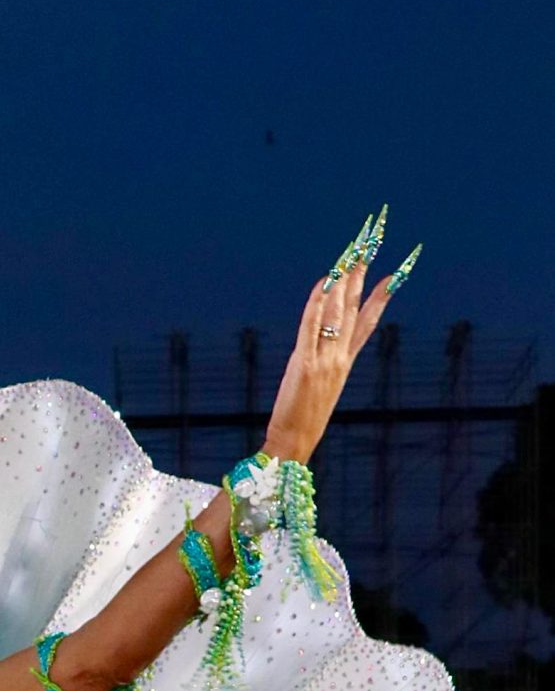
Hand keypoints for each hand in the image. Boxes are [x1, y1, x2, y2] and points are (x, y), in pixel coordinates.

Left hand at [263, 219, 415, 463]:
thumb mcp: (321, 388)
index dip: (382, 296)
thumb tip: (322, 347)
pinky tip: (325, 281)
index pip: (368, 322)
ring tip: (351, 253)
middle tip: (370, 247)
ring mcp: (325, 359)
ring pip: (338, 311)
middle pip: (355, 308)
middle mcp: (340, 357)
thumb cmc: (303, 421)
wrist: (295, 443)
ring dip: (345, 280)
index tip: (395, 273)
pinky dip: (319, 302)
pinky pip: (313, 325)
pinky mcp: (305, 362)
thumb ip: (325, 365)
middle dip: (363, 276)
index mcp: (346, 363)